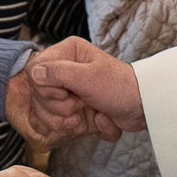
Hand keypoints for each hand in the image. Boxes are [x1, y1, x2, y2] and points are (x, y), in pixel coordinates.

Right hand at [7, 38, 128, 148]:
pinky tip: (85, 119)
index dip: (47, 87)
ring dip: (63, 117)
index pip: (35, 71)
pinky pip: (54, 119)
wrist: (141, 108)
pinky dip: (70, 124)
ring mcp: (66, 87)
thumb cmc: (121, 88)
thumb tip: (34, 73)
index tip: (67, 92)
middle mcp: (63, 67)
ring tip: (84, 111)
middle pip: (38, 93)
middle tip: (81, 102)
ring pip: (43, 109)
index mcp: (67, 52)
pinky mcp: (69, 105)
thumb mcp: (89, 78)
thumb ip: (58, 73)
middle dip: (58, 105)